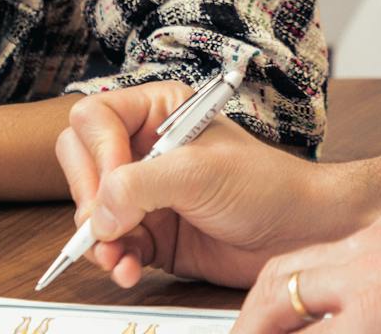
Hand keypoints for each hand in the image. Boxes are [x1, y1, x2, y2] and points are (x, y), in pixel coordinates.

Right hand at [55, 81, 347, 288]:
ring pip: (90, 211)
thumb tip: (96, 213)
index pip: (95, 117)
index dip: (97, 152)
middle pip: (82, 162)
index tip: (113, 185)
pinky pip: (110, 245)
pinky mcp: (152, 232)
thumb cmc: (266, 184)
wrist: (298, 231)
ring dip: (98, 239)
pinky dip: (114, 260)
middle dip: (89, 198)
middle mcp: (148, 148)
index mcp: (161, 111)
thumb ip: (141, 186)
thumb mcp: (201, 174)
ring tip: (118, 256)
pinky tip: (129, 270)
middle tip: (109, 222)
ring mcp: (147, 193)